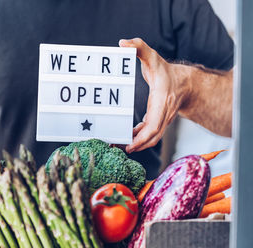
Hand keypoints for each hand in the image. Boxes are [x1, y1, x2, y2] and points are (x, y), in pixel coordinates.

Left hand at [119, 38, 190, 152]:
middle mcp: (164, 113)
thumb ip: (139, 47)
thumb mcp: (153, 56)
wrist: (185, 83)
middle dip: (137, 146)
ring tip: (118, 146)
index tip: (131, 144)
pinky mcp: (157, 121)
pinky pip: (148, 133)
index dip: (143, 136)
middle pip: (153, 136)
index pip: (155, 123)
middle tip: (119, 148)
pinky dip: (137, 138)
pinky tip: (125, 138)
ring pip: (151, 138)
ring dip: (137, 145)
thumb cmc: (166, 71)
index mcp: (162, 100)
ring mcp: (162, 119)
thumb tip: (123, 43)